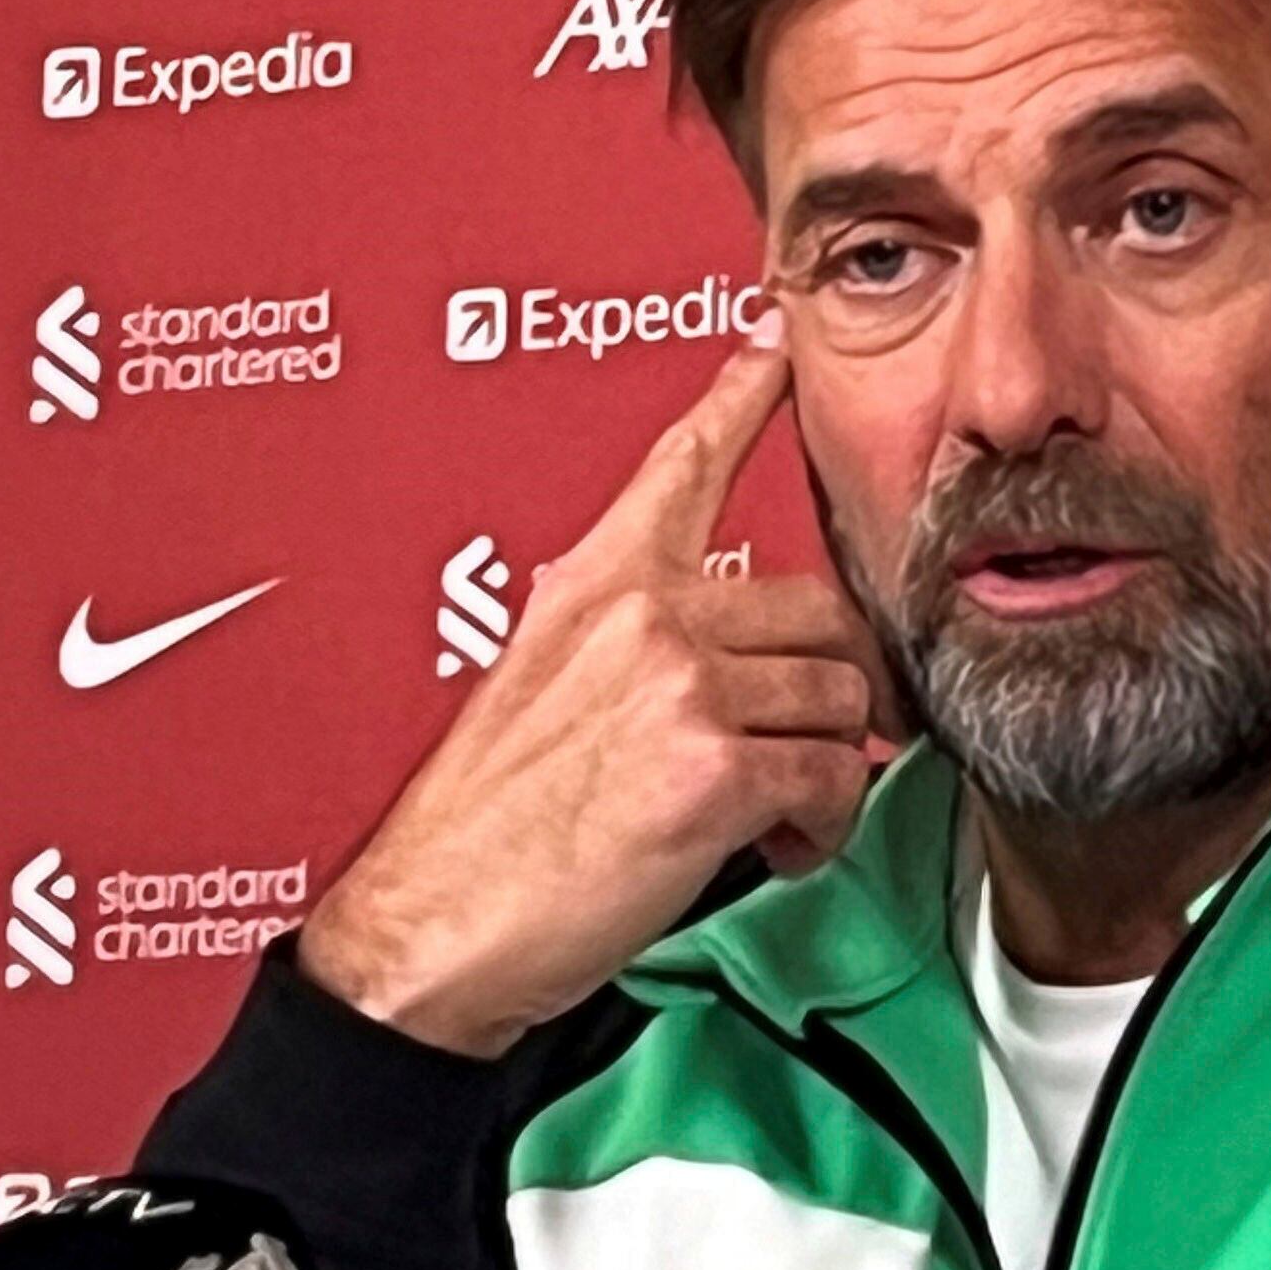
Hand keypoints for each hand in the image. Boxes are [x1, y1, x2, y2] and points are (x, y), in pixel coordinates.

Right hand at [298, 317, 890, 1056]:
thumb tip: (715, 664)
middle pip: (819, 607)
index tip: (773, 341)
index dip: (741, 394)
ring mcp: (680, 682)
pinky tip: (780, 851)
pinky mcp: (712, 765)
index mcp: (593, 584)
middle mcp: (643, 613)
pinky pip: (829, 778)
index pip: (683, 464)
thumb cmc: (480, 834)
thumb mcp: (537, 689)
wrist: (432, 928)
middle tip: (817, 742)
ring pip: (838, 695)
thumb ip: (626, 646)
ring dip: (830, 766)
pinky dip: (823, 826)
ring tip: (783, 816)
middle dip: (836, 683)